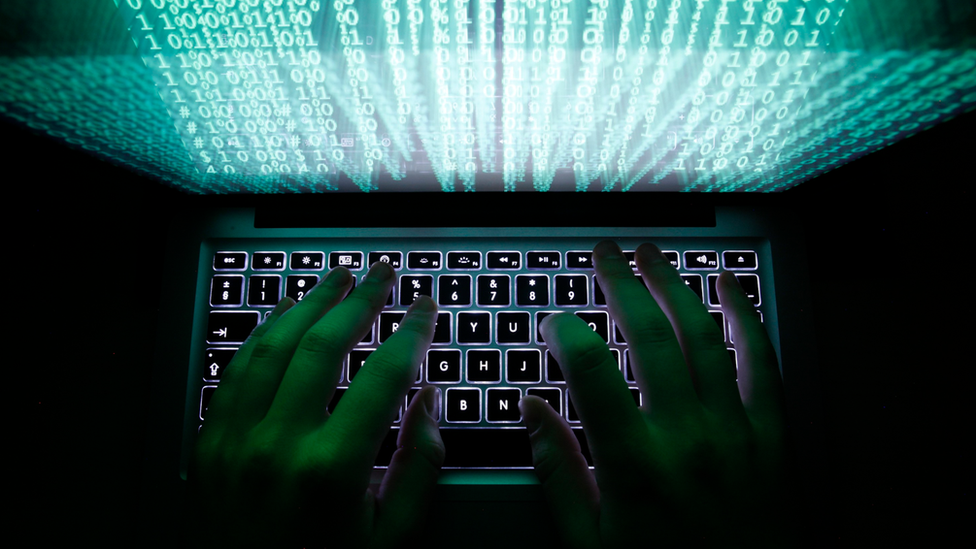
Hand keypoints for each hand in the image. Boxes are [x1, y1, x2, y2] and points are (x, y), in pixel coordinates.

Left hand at [187, 262, 443, 548]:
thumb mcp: (390, 541)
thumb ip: (418, 467)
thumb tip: (430, 403)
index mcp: (330, 471)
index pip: (382, 375)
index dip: (410, 333)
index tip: (425, 309)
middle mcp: (277, 446)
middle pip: (323, 345)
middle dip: (359, 300)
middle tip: (382, 274)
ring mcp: (234, 443)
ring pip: (272, 347)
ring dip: (306, 304)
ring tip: (335, 279)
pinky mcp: (207, 447)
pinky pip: (233, 373)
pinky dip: (260, 336)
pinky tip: (281, 316)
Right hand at [520, 241, 789, 547]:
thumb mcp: (590, 542)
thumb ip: (558, 470)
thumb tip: (533, 409)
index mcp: (634, 464)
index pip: (590, 370)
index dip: (565, 332)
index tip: (553, 321)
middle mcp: (686, 437)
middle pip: (649, 335)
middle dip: (621, 283)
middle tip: (604, 253)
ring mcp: (735, 433)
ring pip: (704, 336)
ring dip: (675, 286)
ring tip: (653, 254)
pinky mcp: (772, 438)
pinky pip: (762, 363)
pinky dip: (746, 318)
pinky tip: (729, 286)